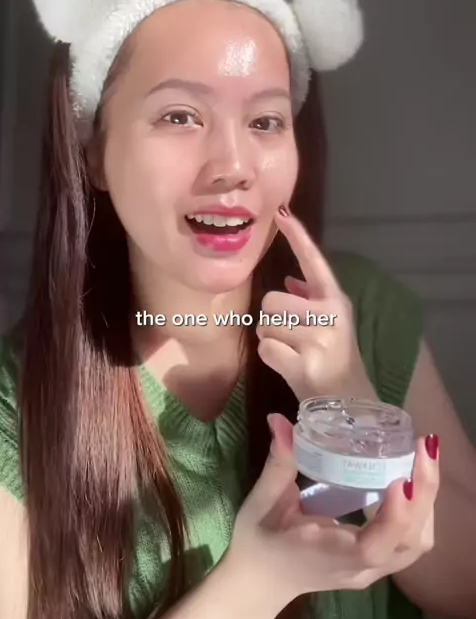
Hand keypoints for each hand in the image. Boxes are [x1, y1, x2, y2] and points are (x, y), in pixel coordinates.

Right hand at [226, 414, 437, 605]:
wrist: (257, 581)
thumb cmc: (257, 541)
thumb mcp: (262, 501)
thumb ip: (278, 462)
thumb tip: (280, 419)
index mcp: (330, 554)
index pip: (374, 546)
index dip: (395, 516)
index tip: (401, 478)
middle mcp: (359, 568)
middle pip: (411, 542)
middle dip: (424, 495)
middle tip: (422, 448)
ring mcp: (371, 570)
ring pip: (417, 543)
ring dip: (426, 501)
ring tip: (421, 457)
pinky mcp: (375, 563)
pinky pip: (410, 540)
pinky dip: (419, 509)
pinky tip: (411, 476)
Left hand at [256, 206, 374, 400]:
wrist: (351, 406)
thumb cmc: (335, 360)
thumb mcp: (330, 325)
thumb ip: (311, 300)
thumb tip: (290, 280)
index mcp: (336, 300)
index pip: (315, 261)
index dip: (298, 237)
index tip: (282, 212)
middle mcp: (331, 315)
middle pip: (272, 300)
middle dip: (272, 320)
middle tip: (289, 338)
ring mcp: (320, 339)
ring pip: (266, 325)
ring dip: (270, 340)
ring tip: (292, 352)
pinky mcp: (306, 364)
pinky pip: (266, 350)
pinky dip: (271, 359)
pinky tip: (290, 367)